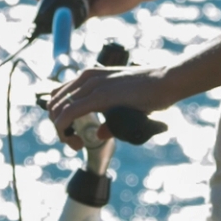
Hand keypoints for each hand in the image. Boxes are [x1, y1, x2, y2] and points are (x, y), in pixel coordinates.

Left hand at [42, 62, 177, 147]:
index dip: (59, 118)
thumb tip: (99, 134)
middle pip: (53, 104)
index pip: (59, 96)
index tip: (74, 134)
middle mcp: (86, 78)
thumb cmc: (151, 93)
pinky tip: (78, 142)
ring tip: (77, 144)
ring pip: (57, 110)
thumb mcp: (123, 106)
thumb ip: (109, 117)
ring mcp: (92, 85)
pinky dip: (65, 130)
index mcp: (90, 76)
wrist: (166, 81)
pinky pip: (68, 114)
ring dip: (61, 131)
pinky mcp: (98, 96)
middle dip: (58, 127)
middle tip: (75, 142)